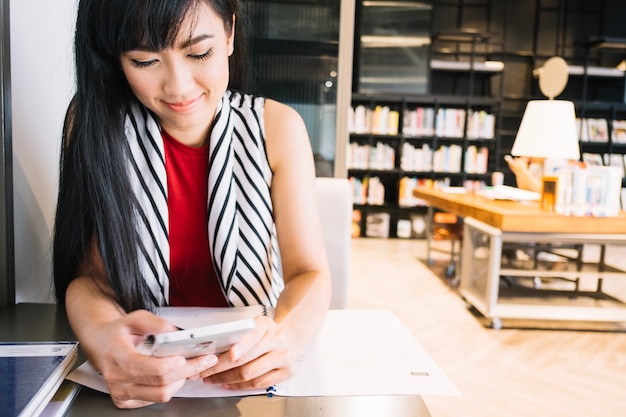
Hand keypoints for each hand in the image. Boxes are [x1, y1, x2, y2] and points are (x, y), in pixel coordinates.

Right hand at [87, 310, 217, 407]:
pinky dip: (170, 387)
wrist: (102, 346)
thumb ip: (154, 322)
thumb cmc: (119, 333)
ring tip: (188, 365)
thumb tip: (173, 331)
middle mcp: (117, 377)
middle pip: (159, 382)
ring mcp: (121, 392)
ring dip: (180, 380)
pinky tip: (173, 374)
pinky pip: (155, 399)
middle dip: (186, 370)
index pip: (144, 367)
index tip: (183, 358)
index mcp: (117, 355)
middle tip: (203, 360)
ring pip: (160, 394)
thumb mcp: (134, 318)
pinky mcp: (126, 401)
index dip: (166, 365)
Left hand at [199, 315, 296, 389]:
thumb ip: (238, 335)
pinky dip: (240, 386)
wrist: (291, 339)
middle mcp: (277, 340)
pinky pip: (258, 384)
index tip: (229, 353)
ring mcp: (283, 357)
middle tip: (205, 371)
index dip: (241, 346)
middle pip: (246, 359)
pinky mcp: (286, 372)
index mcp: (266, 325)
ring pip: (250, 374)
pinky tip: (229, 384)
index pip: (252, 335)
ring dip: (227, 379)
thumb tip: (213, 350)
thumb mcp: (254, 326)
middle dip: (220, 368)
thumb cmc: (267, 334)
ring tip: (213, 379)